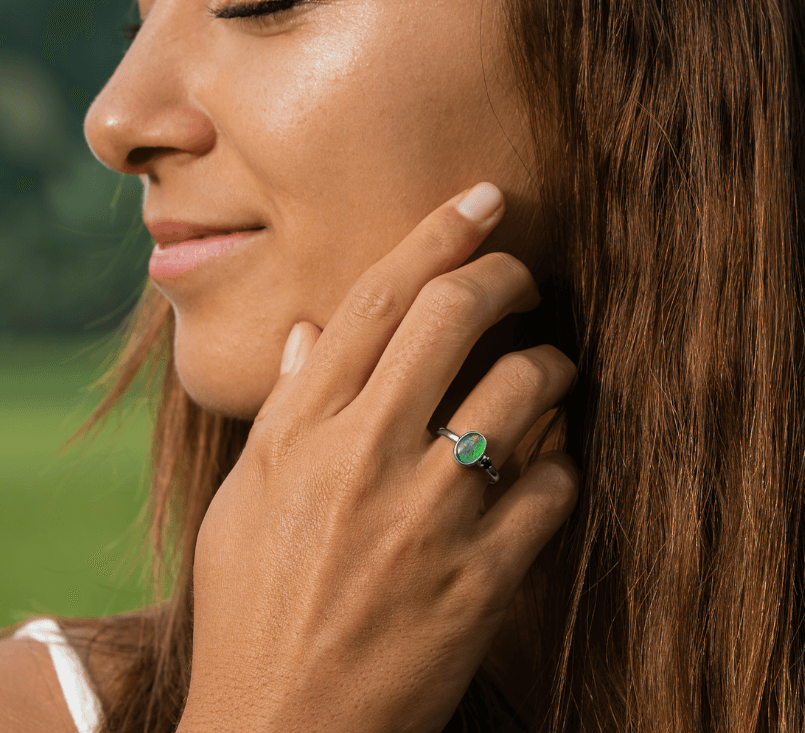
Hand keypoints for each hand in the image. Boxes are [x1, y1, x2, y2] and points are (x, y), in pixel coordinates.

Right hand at [178, 183, 579, 732]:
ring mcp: (426, 518)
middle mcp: (362, 458)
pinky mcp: (481, 581)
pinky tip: (546, 467)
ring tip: (551, 373)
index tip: (481, 197)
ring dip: (551, 367)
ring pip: (523, 388)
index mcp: (299, 430)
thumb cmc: (252, 608)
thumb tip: (310, 327)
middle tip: (523, 274)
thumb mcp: (245, 499)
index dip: (438, 231)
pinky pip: (553, 483)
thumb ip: (283, 405)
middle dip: (505, 274)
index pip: (379, 296)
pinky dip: (559, 462)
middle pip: (455, 314)